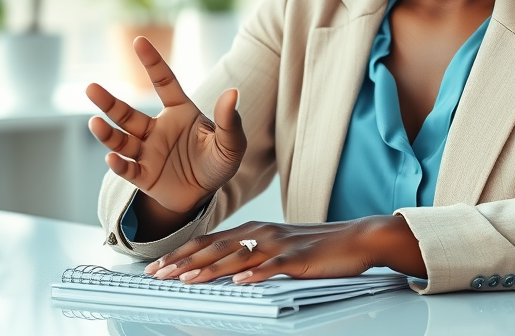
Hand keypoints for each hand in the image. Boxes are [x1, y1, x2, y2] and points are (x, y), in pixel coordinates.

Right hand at [87, 36, 246, 214]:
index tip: (138, 41)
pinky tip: (112, 159)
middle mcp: (156, 129)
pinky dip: (119, 166)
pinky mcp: (144, 176)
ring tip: (95, 123)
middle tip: (91, 88)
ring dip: (107, 133)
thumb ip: (230, 120)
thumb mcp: (231, 144)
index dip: (152, 63)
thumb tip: (233, 92)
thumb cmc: (218, 162)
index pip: (163, 82)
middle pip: (128, 113)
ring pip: (121, 140)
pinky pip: (128, 170)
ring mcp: (147, 152)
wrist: (205, 194)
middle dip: (109, 102)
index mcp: (179, 112)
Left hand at [143, 215, 427, 283]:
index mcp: (255, 230)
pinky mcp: (299, 258)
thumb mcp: (278, 246)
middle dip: (183, 262)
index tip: (158, 266)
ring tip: (186, 279)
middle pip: (215, 248)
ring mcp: (279, 245)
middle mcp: (262, 233)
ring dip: (209, 269)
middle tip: (158, 274)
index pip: (209, 241)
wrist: (357, 238)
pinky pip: (273, 268)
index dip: (182, 253)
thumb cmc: (317, 247)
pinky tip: (240, 284)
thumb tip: (224, 270)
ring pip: (237, 257)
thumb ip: (251, 254)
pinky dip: (255, 275)